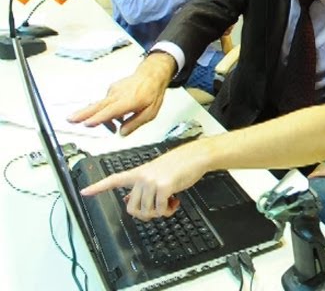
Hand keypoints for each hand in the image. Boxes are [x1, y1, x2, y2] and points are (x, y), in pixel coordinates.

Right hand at [68, 52, 175, 135]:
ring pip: (100, 105)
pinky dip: (105, 110)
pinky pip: (105, 103)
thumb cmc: (152, 93)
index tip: (87, 123)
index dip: (99, 118)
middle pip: (98, 106)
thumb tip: (122, 133)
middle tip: (70, 119)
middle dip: (83, 114)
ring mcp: (113, 91)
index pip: (111, 111)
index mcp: (129, 101)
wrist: (152, 75)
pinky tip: (112, 116)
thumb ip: (135, 123)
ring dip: (96, 116)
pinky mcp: (112, 90)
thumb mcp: (150, 113)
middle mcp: (118, 95)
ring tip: (91, 123)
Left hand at [81, 140, 207, 220]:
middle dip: (145, 213)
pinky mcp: (163, 187)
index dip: (98, 187)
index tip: (84, 192)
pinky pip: (161, 209)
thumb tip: (130, 203)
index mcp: (138, 172)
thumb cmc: (178, 165)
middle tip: (158, 208)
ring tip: (170, 202)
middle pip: (132, 208)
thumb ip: (142, 186)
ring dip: (160, 212)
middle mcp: (142, 177)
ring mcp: (151, 182)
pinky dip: (168, 210)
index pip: (114, 179)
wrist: (194, 156)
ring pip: (147, 211)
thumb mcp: (156, 173)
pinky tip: (175, 202)